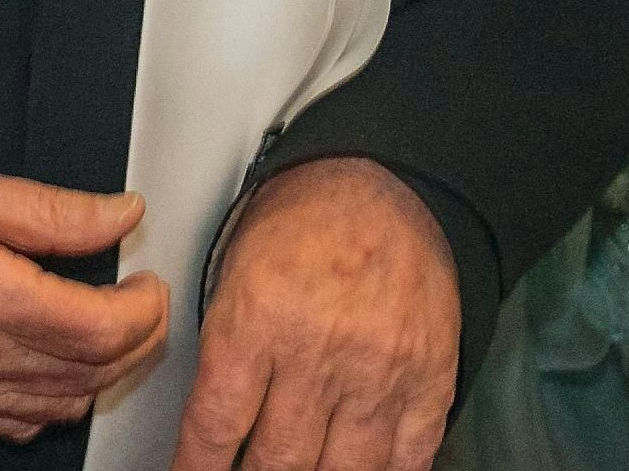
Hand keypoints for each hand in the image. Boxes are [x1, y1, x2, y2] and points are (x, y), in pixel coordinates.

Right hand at [0, 154, 168, 439]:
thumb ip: (52, 211)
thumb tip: (122, 216)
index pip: (102, 330)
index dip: (144, 309)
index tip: (147, 282)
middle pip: (93, 374)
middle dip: (135, 339)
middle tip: (138, 301)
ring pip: (61, 406)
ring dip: (98, 372)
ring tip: (100, 326)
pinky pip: (15, 425)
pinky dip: (50, 400)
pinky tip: (48, 362)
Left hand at [169, 158, 459, 470]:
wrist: (387, 185)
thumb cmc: (306, 221)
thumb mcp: (235, 270)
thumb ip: (225, 348)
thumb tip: (213, 423)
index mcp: (258, 318)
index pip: (216, 426)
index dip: (199, 469)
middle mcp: (319, 353)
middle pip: (277, 461)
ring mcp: (379, 375)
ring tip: (296, 470)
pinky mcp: (429, 385)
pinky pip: (405, 462)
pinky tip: (355, 469)